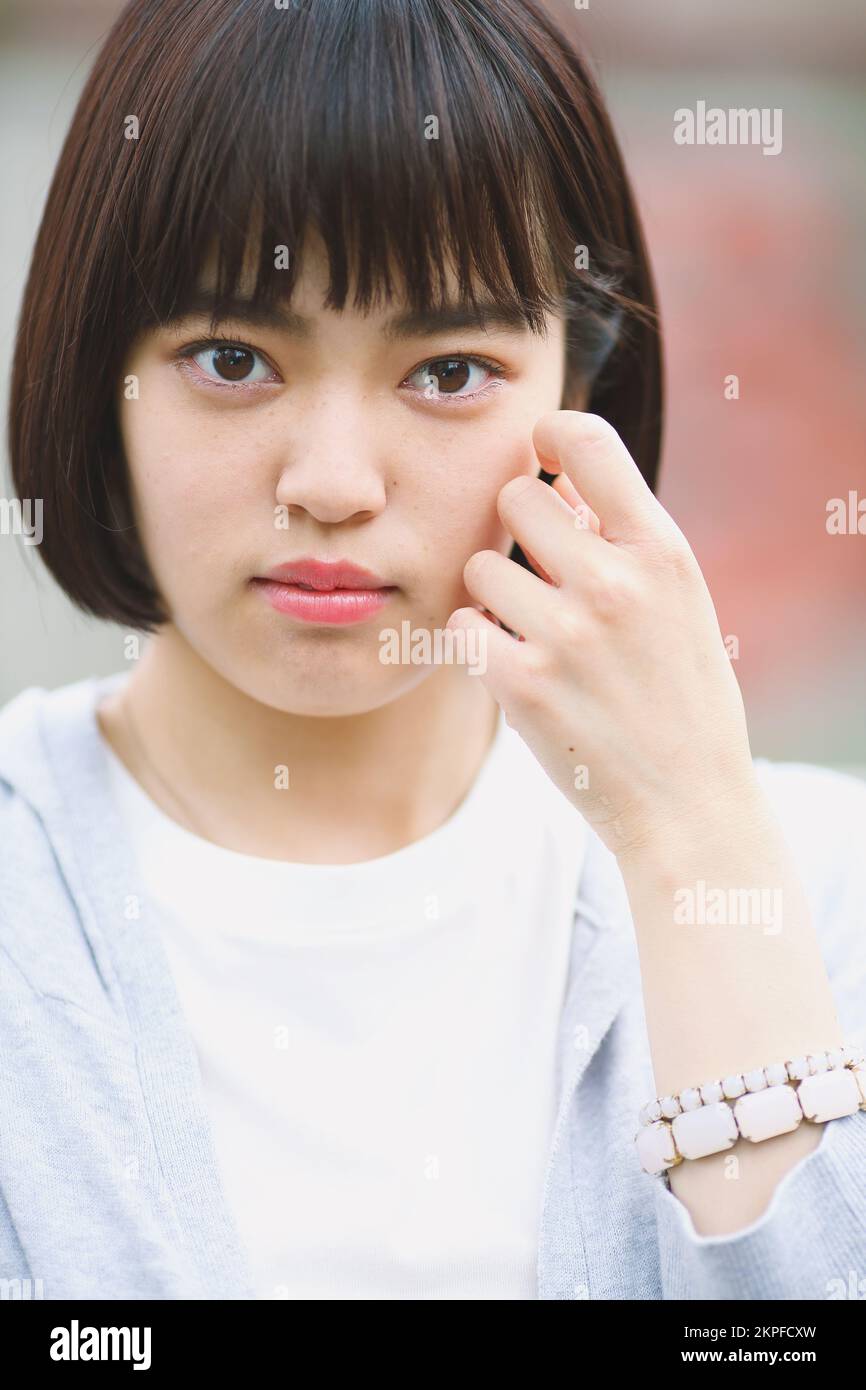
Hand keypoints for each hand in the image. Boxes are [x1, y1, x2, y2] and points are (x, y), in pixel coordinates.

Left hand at [446, 411, 762, 861]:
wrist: (688, 801)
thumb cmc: (679, 691)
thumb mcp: (676, 600)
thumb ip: (618, 536)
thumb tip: (551, 475)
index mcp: (661, 551)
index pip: (586, 441)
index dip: (549, 437)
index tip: (541, 456)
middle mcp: (614, 584)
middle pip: (514, 496)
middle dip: (517, 529)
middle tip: (540, 571)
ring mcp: (566, 636)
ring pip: (480, 566)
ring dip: (494, 595)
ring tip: (535, 631)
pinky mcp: (522, 686)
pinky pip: (460, 625)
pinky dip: (475, 644)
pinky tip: (511, 665)